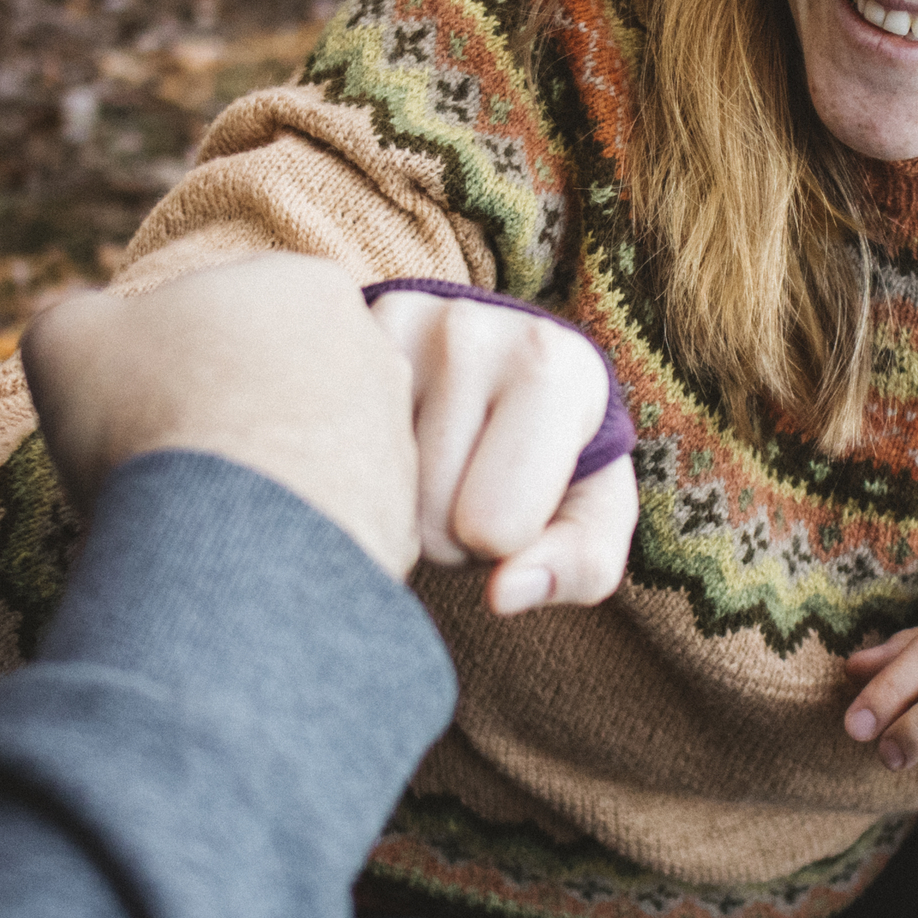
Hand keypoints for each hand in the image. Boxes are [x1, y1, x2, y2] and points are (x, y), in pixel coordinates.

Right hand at [20, 255, 420, 580]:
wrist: (231, 546)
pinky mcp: (404, 519)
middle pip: (278, 378)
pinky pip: (330, 520)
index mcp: (306, 284)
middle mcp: (373, 352)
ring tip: (204, 514)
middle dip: (228, 413)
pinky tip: (243, 555)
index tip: (138, 404)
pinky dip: (289, 535)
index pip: (229, 310)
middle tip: (169, 461)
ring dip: (262, 474)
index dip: (169, 356)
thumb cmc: (148, 418)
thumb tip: (91, 332)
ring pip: (307, 450)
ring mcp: (398, 440)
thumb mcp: (68, 340)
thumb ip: (77, 317)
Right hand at [362, 287, 634, 614]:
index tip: (514, 500)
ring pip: (367, 495)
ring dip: (396, 507)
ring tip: (429, 462)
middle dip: (447, 533)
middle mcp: (470, 330)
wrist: (499, 357)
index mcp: (556, 367)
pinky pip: (323, 456)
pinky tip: (378, 440)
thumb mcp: (593, 510)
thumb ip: (580, 563)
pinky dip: (351, 469)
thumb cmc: (555, 452)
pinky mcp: (334, 333)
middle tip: (466, 483)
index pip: (497, 529)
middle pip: (427, 520)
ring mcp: (389, 325)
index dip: (502, 546)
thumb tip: (505, 592)